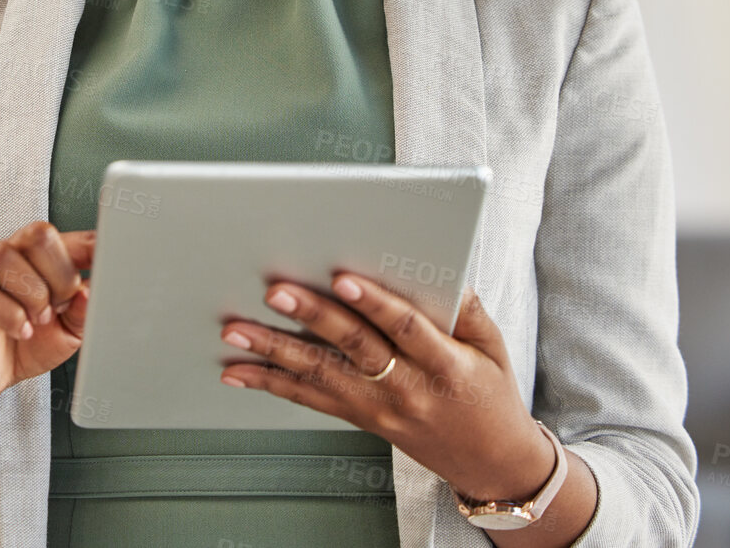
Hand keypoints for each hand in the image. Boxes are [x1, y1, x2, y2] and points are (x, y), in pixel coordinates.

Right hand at [0, 222, 92, 405]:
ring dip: (33, 295)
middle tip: (59, 306)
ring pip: (7, 258)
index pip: (71, 237)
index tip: (109, 263)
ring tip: (39, 319)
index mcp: (42, 259)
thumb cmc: (28, 344)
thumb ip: (82, 312)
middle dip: (59, 275)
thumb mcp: (68, 332)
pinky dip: (11, 317)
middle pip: (38, 234)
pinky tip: (22, 331)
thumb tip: (90, 293)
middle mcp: (14, 257)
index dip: (92, 247)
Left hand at [218, 275, 556, 503]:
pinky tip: (238, 371)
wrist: (490, 461)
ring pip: (321, 377)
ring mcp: (378, 407)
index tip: (343, 278)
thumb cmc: (490, 394)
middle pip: (354, 348)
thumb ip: (466, 307)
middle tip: (276, 292)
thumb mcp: (492, 346)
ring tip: (236, 331)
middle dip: (312, 317)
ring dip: (274, 352)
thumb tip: (444, 266)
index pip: (406, 328)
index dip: (374, 303)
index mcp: (444, 364)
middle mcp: (407, 388)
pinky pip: (310, 400)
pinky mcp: (360, 419)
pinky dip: (271, 384)